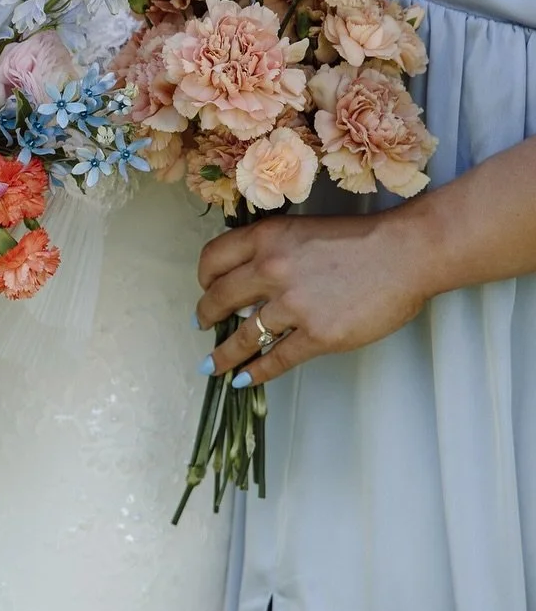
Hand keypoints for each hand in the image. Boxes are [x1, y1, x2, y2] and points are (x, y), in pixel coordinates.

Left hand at [196, 207, 434, 385]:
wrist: (408, 253)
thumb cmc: (363, 239)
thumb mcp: (305, 229)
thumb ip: (274, 249)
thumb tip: (249, 279)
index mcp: (267, 238)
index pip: (214, 259)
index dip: (204, 278)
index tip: (205, 288)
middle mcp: (272, 269)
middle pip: (220, 299)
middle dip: (206, 316)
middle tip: (202, 324)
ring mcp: (294, 306)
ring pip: (242, 337)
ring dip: (223, 355)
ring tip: (213, 366)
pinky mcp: (318, 335)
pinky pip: (276, 360)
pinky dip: (256, 373)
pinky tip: (243, 380)